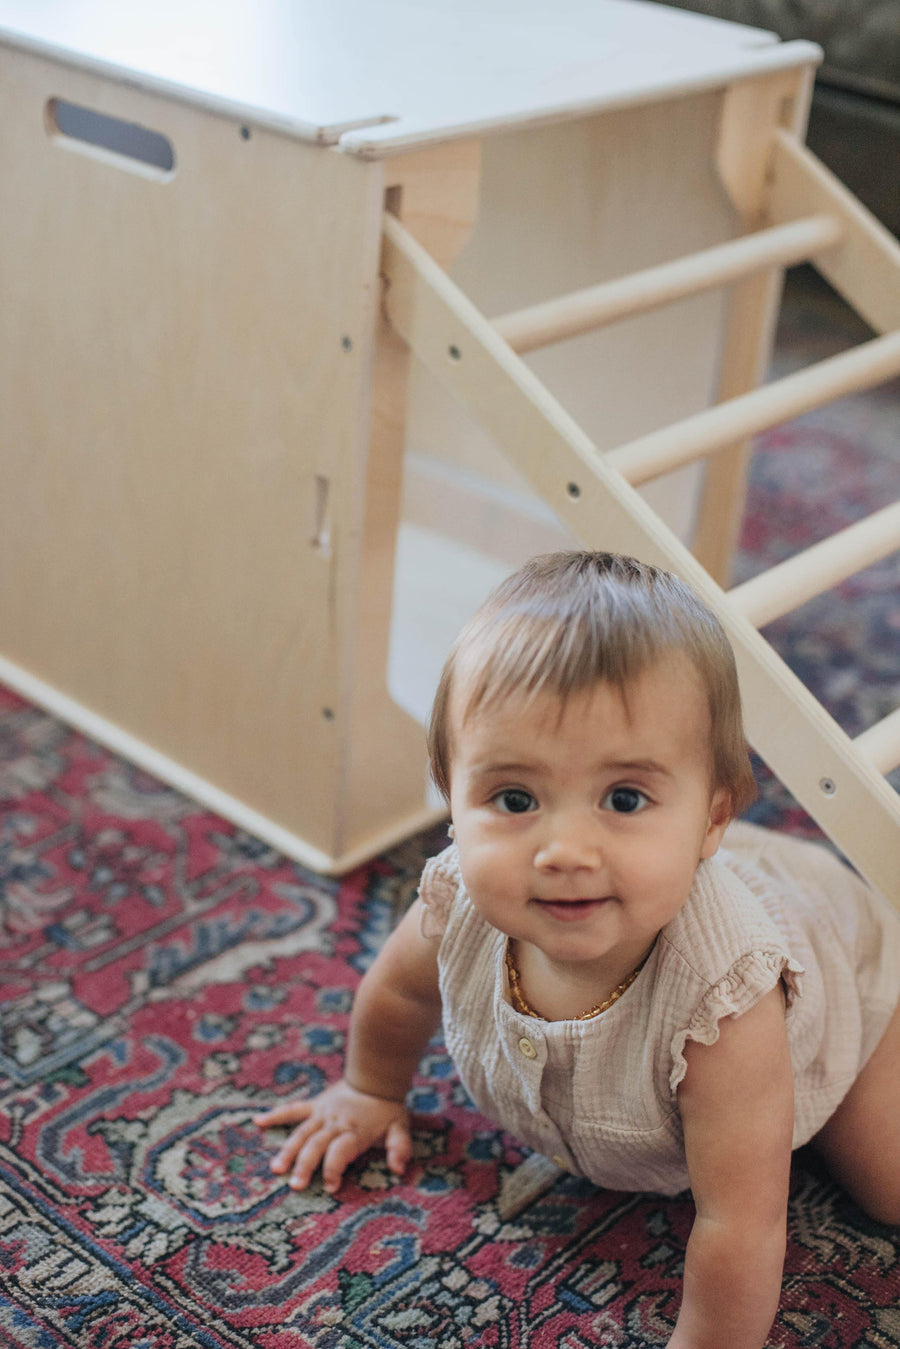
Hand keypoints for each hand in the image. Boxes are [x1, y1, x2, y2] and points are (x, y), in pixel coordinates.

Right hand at [253, 1078, 412, 1193]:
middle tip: (296, 1185)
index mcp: (353, 1132)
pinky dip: (276, 1115)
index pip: (341, 1151)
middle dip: (306, 1165)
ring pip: (302, 1133)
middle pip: (316, 1145)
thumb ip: (399, 1148)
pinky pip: (293, 1110)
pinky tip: (258, 1122)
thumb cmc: (387, 1109)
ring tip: (276, 1169)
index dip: (335, 1168)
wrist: (376, 1078)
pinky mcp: (314, 1106)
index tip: (331, 1186)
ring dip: (289, 1151)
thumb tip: (399, 1169)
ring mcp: (321, 1114)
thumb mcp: (400, 1128)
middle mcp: (334, 1124)